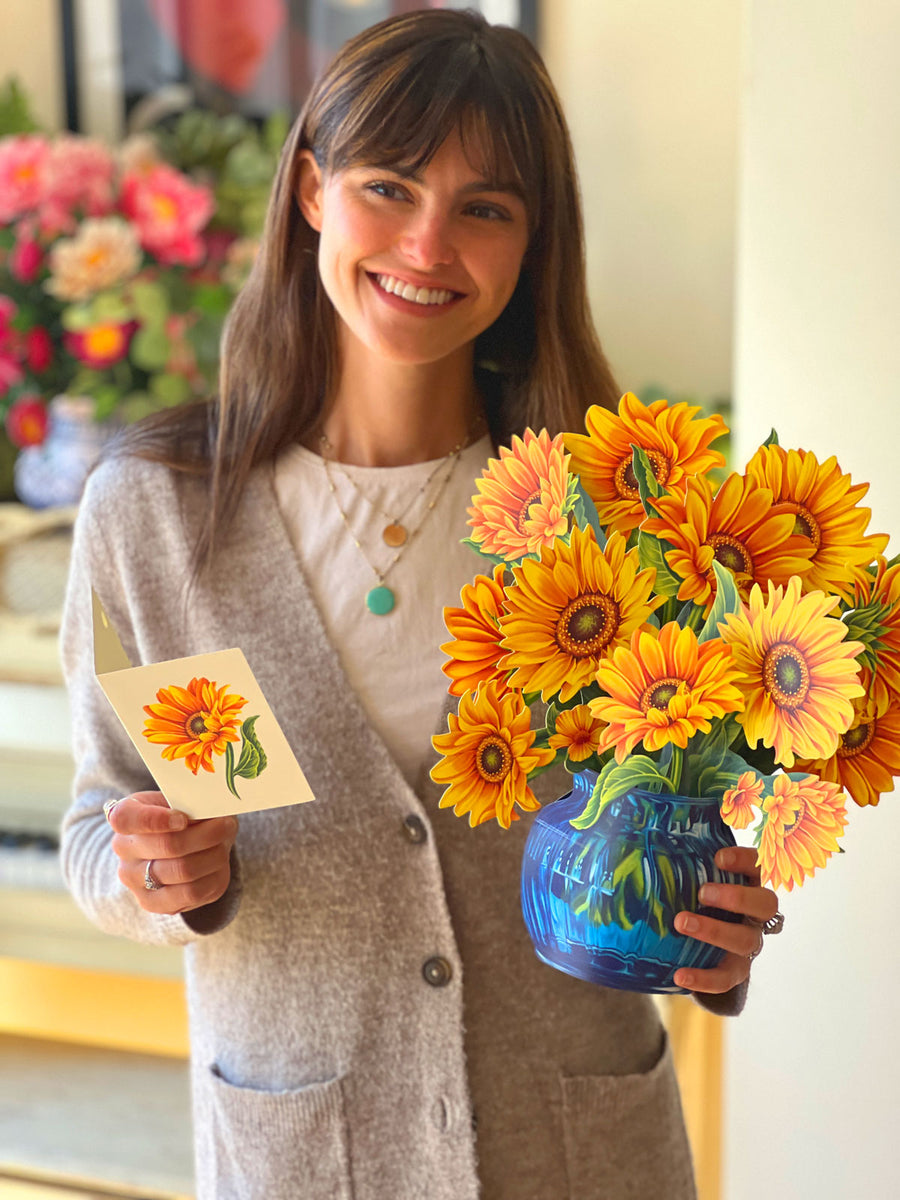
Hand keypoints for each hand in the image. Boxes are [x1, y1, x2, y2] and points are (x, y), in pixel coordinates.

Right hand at [106, 791, 238, 914]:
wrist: (185, 845)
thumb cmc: (185, 815)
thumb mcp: (184, 799)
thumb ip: (191, 802)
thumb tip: (209, 811)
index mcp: (125, 817)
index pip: (125, 818)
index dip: (156, 819)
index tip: (183, 818)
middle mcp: (124, 850)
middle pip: (167, 845)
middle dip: (205, 834)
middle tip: (225, 825)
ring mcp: (135, 880)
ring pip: (183, 871)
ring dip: (214, 854)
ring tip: (224, 843)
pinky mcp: (154, 903)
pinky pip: (192, 893)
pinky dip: (213, 875)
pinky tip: (219, 863)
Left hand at [672, 846, 778, 994]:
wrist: (706, 948)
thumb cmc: (697, 901)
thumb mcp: (695, 878)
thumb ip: (681, 862)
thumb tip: (635, 836)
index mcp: (749, 885)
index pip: (758, 867)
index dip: (744, 861)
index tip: (718, 858)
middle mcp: (755, 915)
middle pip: (765, 904)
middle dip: (735, 897)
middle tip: (702, 893)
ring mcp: (749, 943)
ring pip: (745, 940)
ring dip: (715, 931)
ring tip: (681, 923)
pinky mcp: (736, 971)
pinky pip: (725, 979)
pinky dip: (703, 978)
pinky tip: (679, 975)